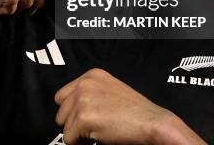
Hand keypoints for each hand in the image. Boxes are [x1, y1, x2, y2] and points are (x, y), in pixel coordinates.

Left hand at [55, 69, 203, 144]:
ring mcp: (83, 100)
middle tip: (93, 129)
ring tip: (99, 132)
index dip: (72, 112)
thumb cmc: (136, 113)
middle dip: (74, 124)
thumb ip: (90, 94)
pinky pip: (69, 140)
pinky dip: (81, 144)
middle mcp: (84, 84)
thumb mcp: (110, 91)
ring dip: (78, 135)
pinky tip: (99, 138)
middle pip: (61, 112)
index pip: (62, 97)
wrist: (153, 123)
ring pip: (64, 127)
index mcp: (91, 75)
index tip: (86, 119)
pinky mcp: (84, 118)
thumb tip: (68, 109)